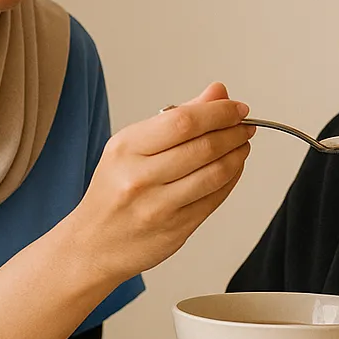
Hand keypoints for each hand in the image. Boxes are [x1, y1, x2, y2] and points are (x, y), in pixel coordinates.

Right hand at [68, 83, 252, 280]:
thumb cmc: (112, 191)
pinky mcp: (176, 229)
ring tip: (242, 144)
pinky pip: (215, 198)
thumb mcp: (130, 147)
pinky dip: (231, 178)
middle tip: (245, 125)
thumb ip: (175, 118)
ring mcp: (159, 207)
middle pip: (203, 146)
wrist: (93, 245)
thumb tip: (217, 93)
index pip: (183, 121)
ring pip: (216, 173)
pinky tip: (233, 168)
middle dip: (234, 132)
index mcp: (126, 149)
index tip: (236, 108)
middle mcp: (140, 178)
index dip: (218, 112)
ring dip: (238, 155)